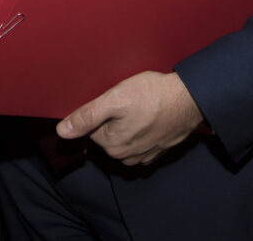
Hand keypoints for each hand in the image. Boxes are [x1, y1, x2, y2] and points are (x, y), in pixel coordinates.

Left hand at [56, 71, 202, 165]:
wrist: (190, 98)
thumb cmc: (154, 95)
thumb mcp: (114, 99)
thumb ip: (86, 116)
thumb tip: (62, 131)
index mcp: (113, 146)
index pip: (92, 127)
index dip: (102, 109)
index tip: (114, 99)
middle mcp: (127, 156)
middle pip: (108, 132)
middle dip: (114, 116)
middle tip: (129, 101)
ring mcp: (144, 154)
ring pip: (124, 134)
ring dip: (129, 121)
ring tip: (141, 106)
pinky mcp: (158, 149)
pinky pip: (141, 138)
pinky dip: (143, 127)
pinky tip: (150, 114)